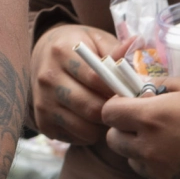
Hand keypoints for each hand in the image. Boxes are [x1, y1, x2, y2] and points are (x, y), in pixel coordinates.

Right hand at [30, 23, 122, 143]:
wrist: (44, 57)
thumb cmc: (78, 49)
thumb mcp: (96, 41)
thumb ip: (115, 50)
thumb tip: (136, 43)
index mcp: (61, 52)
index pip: (96, 78)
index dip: (118, 88)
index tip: (129, 91)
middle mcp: (47, 77)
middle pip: (91, 107)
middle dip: (111, 110)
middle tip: (122, 107)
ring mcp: (42, 102)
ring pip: (84, 127)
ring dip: (102, 125)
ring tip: (107, 113)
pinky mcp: (42, 122)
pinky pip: (75, 137)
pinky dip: (88, 134)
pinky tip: (90, 119)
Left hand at [103, 75, 179, 178]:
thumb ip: (160, 83)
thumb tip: (141, 85)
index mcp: (150, 117)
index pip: (108, 112)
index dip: (116, 104)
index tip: (130, 100)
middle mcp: (148, 146)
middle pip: (113, 138)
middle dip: (121, 126)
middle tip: (142, 118)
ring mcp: (159, 168)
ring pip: (128, 157)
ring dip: (135, 146)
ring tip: (159, 135)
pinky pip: (147, 171)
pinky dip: (151, 161)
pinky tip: (172, 150)